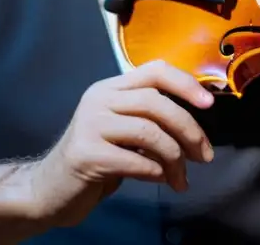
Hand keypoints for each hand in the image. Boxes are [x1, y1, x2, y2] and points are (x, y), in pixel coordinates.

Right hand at [26, 60, 214, 228]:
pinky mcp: (85, 154)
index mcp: (111, 88)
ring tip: (181, 178)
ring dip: (175, 158)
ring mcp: (90, 125)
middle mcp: (99, 99)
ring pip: (150, 132)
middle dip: (189, 130)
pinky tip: (159, 179)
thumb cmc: (96, 157)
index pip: (155, 70)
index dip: (186, 83)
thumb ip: (151, 120)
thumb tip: (196, 127)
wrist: (49, 189)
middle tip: (205, 156)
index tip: (209, 104)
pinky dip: (156, 171)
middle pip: (157, 103)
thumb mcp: (123, 130)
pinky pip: (136, 161)